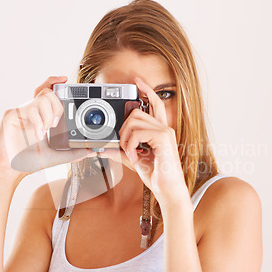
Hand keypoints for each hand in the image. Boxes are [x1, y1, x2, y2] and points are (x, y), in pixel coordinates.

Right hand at [0, 76, 95, 180]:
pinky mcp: (11, 115)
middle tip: (56, 123)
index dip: (55, 82)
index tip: (66, 80)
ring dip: (48, 115)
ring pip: (41, 98)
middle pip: (47, 92)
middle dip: (57, 106)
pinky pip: (30, 108)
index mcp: (41, 116)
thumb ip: (74, 153)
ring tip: (46, 130)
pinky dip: (38, 121)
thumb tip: (91, 151)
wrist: (10, 170)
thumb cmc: (28, 162)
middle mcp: (31, 111)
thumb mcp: (56, 156)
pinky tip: (38, 134)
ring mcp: (20, 111)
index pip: (48, 93)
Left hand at [118, 77, 186, 205]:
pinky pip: (137, 133)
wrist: (167, 190)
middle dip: (124, 128)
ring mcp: (165, 131)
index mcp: (160, 130)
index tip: (136, 81)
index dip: (146, 90)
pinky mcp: (163, 138)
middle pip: (136, 112)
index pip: (154, 103)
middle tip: (126, 147)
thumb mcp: (133, 160)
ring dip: (126, 139)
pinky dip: (131, 146)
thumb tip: (103, 148)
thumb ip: (120, 151)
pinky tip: (136, 158)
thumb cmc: (156, 175)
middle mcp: (164, 128)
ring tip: (131, 154)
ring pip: (134, 121)